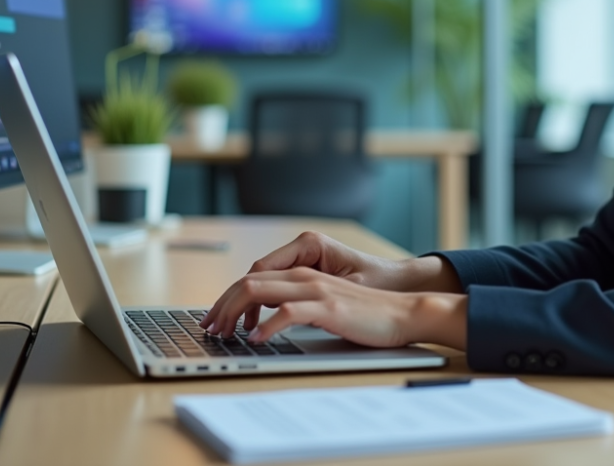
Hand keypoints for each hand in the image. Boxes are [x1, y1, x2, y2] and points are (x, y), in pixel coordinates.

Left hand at [213, 231, 460, 329]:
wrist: (403, 313)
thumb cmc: (367, 314)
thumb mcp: (326, 306)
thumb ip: (300, 306)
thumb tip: (267, 322)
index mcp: (304, 274)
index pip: (253, 278)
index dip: (227, 297)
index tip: (215, 319)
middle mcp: (306, 277)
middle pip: (248, 281)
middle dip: (221, 305)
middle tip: (209, 328)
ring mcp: (317, 290)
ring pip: (260, 291)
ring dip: (234, 313)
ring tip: (224, 334)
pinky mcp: (328, 308)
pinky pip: (288, 312)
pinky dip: (267, 325)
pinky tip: (257, 339)